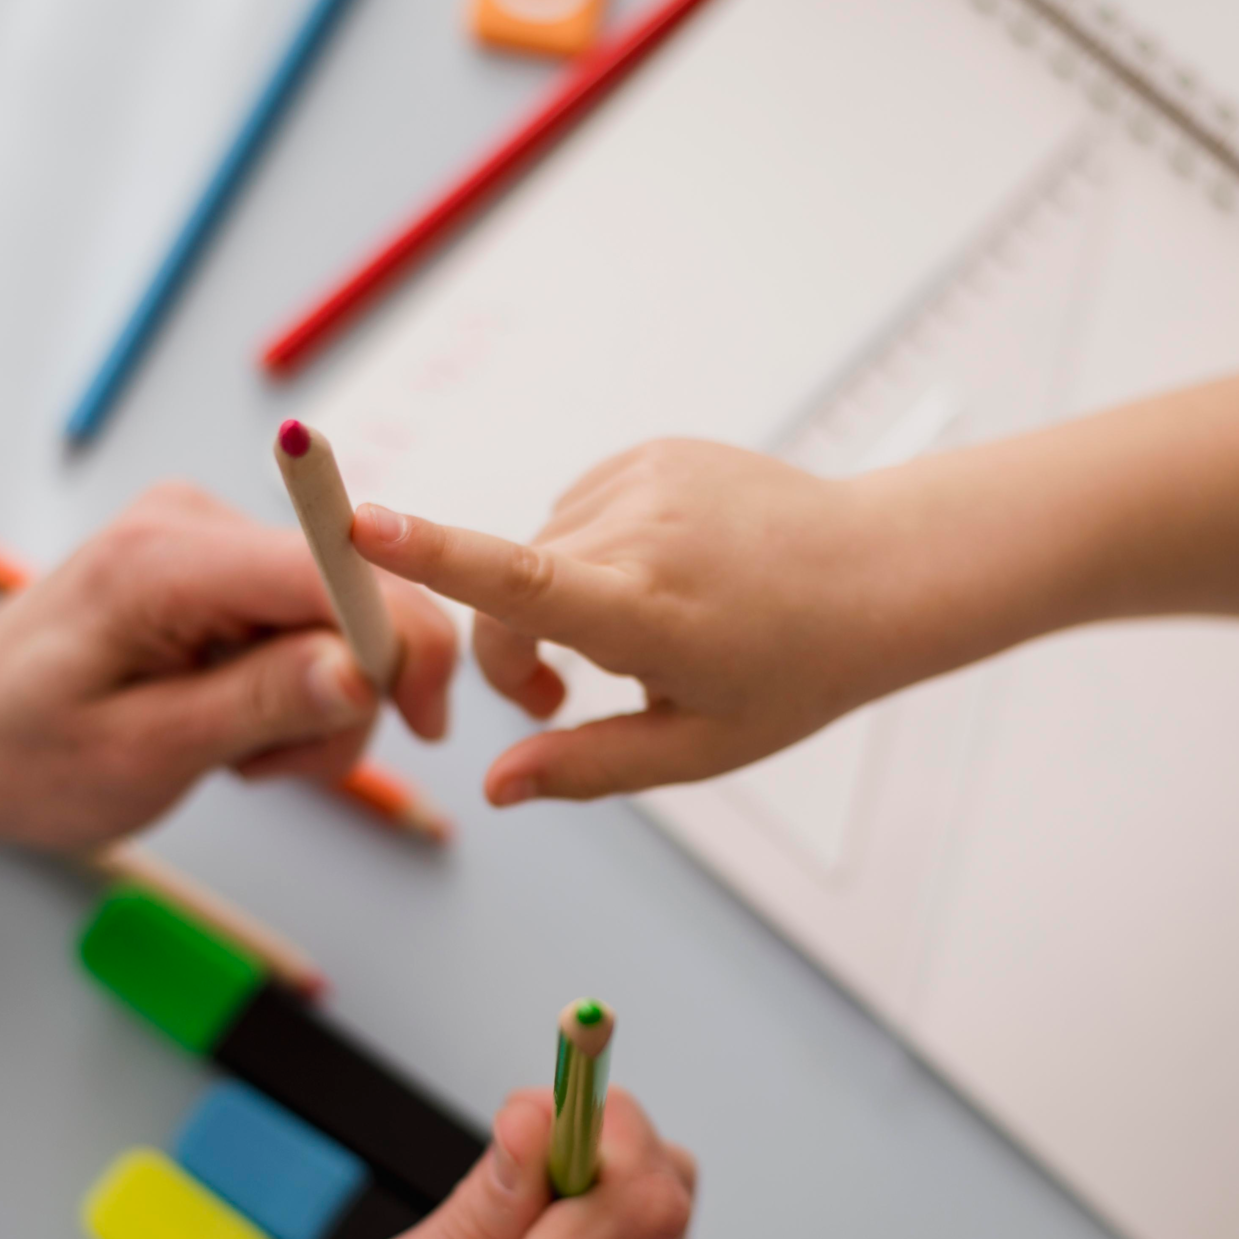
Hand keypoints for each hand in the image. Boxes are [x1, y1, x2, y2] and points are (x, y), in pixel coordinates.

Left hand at [0, 483, 455, 847]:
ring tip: (233, 753)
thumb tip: (362, 672)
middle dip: (347, 695)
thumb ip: (256, 705)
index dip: (406, 641)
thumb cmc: (18, 753)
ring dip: (315, 706)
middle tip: (271, 769)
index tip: (425, 727)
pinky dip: (292, 690)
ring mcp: (209, 540)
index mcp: (166, 559)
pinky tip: (232, 723)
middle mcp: (195, 523)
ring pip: (341, 622)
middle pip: (354, 597)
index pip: (337, 569)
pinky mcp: (219, 569)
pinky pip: (307, 626)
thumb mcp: (138, 755)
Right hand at [347, 440, 924, 803]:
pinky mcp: (652, 450)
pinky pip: (575, 509)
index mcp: (650, 612)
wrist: (877, 573)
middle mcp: (643, 532)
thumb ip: (587, 768)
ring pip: (538, 547)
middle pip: (508, 591)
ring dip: (554, 599)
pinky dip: (587, 551)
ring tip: (635, 633)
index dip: (436, 554)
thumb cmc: (794, 672)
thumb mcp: (697, 748)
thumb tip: (495, 788)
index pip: (524, 581)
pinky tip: (654, 578)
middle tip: (563, 700)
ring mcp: (648, 479)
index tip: (360, 522)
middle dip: (515, 652)